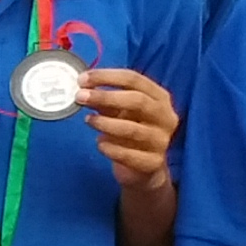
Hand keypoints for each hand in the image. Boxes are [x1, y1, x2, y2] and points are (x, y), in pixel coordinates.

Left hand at [81, 65, 178, 189]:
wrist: (145, 169)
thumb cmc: (132, 132)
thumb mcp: (120, 112)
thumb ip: (105, 101)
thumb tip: (83, 89)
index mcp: (160, 98)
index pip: (135, 80)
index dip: (107, 77)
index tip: (82, 79)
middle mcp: (165, 117)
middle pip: (137, 101)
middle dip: (106, 97)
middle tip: (80, 97)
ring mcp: (161, 141)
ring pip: (132, 129)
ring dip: (105, 123)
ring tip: (88, 120)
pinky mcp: (153, 163)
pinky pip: (127, 154)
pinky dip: (109, 148)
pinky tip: (99, 143)